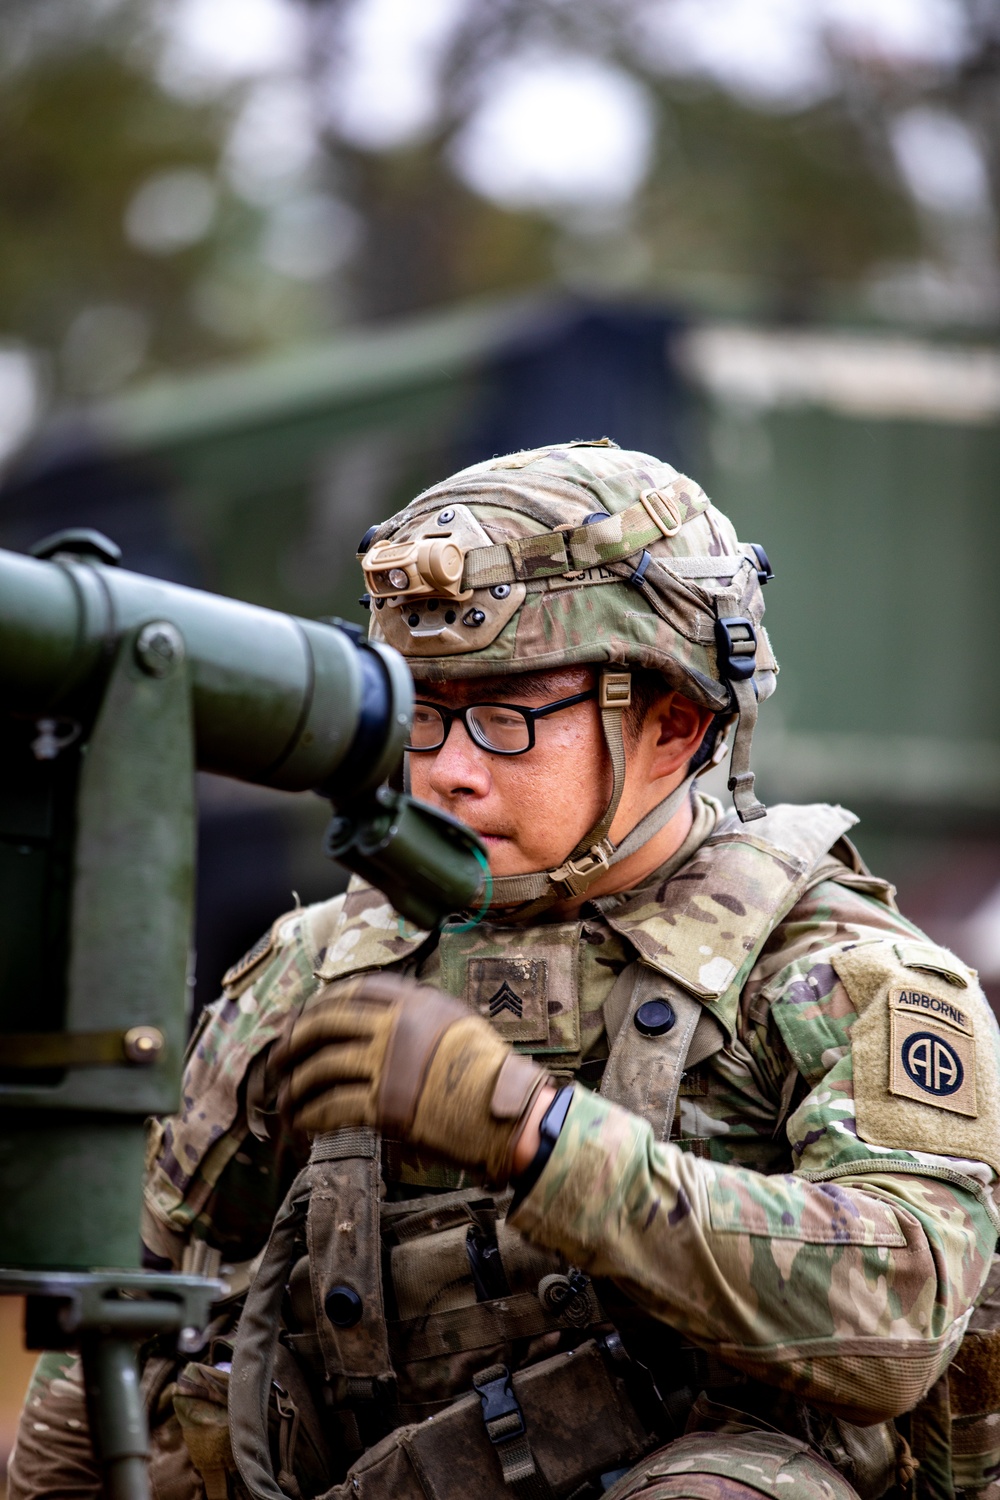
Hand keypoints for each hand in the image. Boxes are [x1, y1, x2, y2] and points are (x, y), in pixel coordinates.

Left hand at [277, 972, 550, 1182]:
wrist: (507, 1112)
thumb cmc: (490, 1072)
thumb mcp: (458, 1023)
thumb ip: (420, 1016)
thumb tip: (388, 1019)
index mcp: (415, 1002)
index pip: (355, 990)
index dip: (323, 1001)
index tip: (306, 1015)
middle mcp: (396, 1027)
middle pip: (326, 1022)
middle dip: (294, 1040)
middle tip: (278, 1057)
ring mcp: (387, 1065)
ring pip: (321, 1067)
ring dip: (295, 1086)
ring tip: (284, 1100)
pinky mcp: (383, 1105)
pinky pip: (332, 1107)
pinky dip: (310, 1116)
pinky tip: (302, 1125)